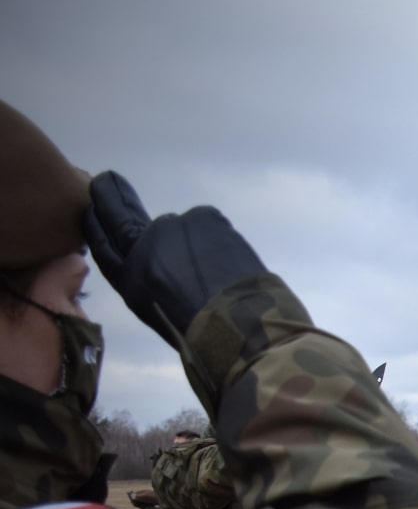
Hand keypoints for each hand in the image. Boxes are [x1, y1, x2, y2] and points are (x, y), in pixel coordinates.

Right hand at [85, 171, 267, 347]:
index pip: (103, 246)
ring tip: (215, 269)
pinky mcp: (203, 216)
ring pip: (181, 229)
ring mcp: (172, 227)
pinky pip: (209, 225)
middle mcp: (143, 247)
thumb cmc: (201, 330)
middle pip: (125, 217)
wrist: (236, 320)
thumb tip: (170, 271)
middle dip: (112, 196)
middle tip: (107, 179)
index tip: (91, 209)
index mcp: (129, 279)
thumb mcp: (160, 313)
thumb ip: (155, 284)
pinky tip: (230, 261)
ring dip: (194, 243)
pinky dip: (218, 240)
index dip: (96, 226)